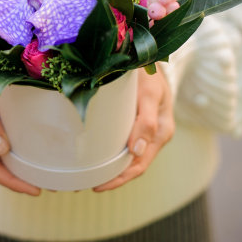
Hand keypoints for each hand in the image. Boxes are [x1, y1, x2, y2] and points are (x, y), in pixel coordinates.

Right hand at [0, 67, 40, 195]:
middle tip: (52, 188)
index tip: (35, 190)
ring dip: (27, 172)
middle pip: (0, 170)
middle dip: (23, 182)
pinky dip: (26, 155)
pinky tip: (44, 158)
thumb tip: (0, 150)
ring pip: (7, 162)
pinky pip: (12, 147)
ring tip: (53, 179)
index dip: (13, 183)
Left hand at [93, 67, 174, 191]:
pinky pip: (121, 145)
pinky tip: (90, 157)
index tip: (97, 185)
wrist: (150, 55)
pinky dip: (107, 154)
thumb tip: (136, 151)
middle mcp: (154, 136)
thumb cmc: (150, 73)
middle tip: (80, 186)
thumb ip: (147, 121)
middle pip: (131, 166)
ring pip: (125, 158)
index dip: (119, 179)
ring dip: (106, 169)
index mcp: (162, 133)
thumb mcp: (150, 94)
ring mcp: (144, 131)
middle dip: (109, 179)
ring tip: (81, 177)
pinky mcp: (134, 124)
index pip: (139, 165)